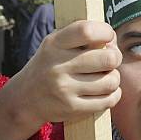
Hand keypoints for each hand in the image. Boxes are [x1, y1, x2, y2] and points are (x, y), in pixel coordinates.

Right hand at [0, 21, 121, 139]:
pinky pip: (109, 100)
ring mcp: (64, 89)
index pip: (88, 31)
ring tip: (105, 76)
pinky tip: (105, 90)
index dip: (106, 32)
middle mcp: (58, 66)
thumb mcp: (58, 43)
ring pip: (111, 81)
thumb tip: (113, 41)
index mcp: (55, 44)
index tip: (107, 36)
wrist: (25, 98)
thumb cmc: (51, 64)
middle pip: (108, 59)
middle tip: (109, 60)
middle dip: (115, 57)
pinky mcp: (71, 108)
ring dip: (114, 78)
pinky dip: (113, 94)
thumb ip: (84, 36)